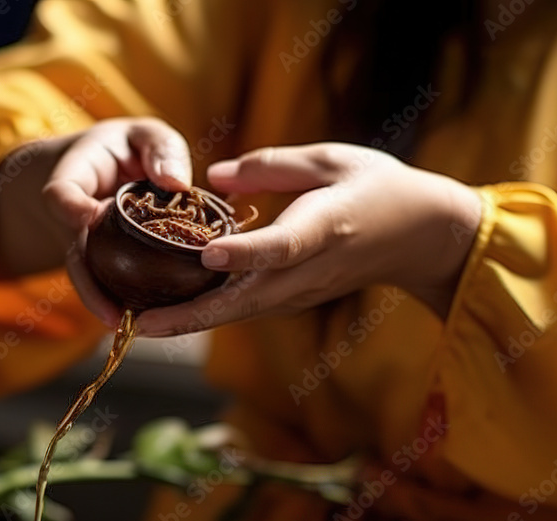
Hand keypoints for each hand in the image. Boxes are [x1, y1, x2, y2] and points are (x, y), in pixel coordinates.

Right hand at [0, 117, 192, 326]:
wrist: (102, 170)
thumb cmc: (127, 150)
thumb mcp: (143, 134)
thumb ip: (161, 149)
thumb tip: (177, 183)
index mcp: (75, 177)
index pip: (61, 193)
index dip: (70, 206)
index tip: (88, 215)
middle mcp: (73, 219)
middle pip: (72, 253)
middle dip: (88, 283)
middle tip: (111, 309)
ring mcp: (83, 247)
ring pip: (85, 278)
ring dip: (100, 303)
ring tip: (121, 325)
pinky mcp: (99, 265)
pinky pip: (102, 286)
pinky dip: (116, 305)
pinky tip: (136, 323)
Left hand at [135, 143, 482, 335]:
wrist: (417, 237)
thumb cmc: (376, 188)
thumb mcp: (332, 159)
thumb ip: (271, 166)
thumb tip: (215, 177)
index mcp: (323, 229)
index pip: (279, 247)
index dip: (244, 254)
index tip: (207, 256)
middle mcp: (308, 272)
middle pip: (244, 302)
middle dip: (191, 317)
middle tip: (140, 324)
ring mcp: (299, 295)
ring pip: (238, 315)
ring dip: (190, 324)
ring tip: (140, 325)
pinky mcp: (290, 303)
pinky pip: (243, 312)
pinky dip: (207, 316)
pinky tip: (170, 314)